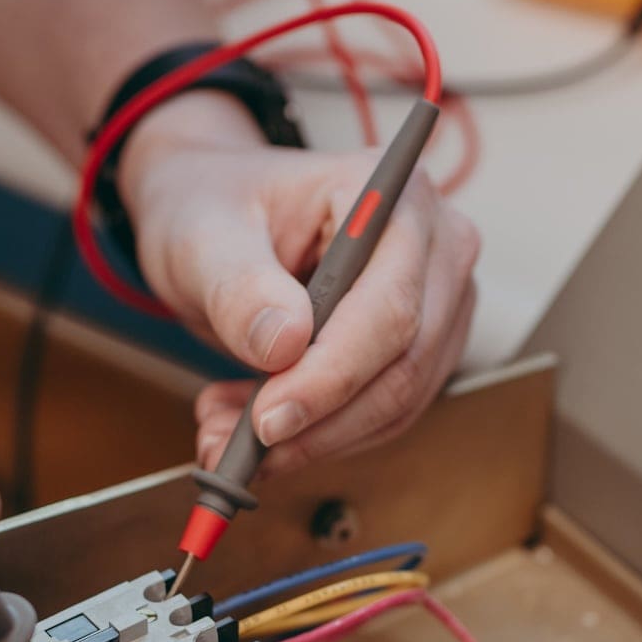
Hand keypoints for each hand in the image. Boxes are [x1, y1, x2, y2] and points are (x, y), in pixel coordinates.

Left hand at [115, 94, 480, 476]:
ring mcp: (439, 298)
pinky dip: (321, 435)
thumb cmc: (213, 207)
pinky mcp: (424, 345)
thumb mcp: (202, 236)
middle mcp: (435, 244)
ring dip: (313, 437)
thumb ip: (240, 287)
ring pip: (398, 401)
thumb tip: (284, 345)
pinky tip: (255, 425)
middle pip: (404, 363)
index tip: (266, 421)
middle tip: (232, 447)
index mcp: (390, 195)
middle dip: (318, 421)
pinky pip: (385, 413)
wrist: (219, 219)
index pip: (387, 306)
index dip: (331, 376)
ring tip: (227, 434)